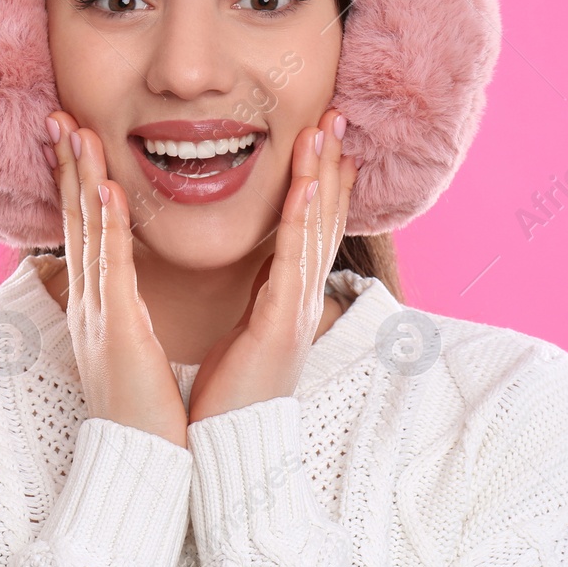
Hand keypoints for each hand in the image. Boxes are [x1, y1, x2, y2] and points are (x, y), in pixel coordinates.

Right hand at [46, 111, 188, 448]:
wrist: (139, 467)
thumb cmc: (146, 414)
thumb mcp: (132, 352)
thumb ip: (127, 316)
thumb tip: (127, 294)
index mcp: (98, 308)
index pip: (84, 233)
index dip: (75, 184)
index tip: (74, 140)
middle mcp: (89, 305)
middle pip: (75, 222)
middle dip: (68, 168)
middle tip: (60, 117)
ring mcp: (98, 316)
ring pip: (89, 234)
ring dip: (82, 180)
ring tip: (78, 132)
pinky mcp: (117, 332)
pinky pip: (112, 269)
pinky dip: (109, 227)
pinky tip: (107, 191)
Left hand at [186, 108, 358, 425]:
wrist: (231, 450)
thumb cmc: (232, 397)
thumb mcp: (250, 333)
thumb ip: (260, 297)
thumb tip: (264, 272)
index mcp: (288, 300)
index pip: (311, 229)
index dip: (322, 183)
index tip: (326, 140)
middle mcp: (300, 300)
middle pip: (322, 219)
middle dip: (330, 166)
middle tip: (335, 116)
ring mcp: (296, 312)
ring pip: (314, 230)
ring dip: (321, 177)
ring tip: (325, 131)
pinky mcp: (280, 326)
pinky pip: (292, 263)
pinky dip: (301, 220)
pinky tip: (304, 185)